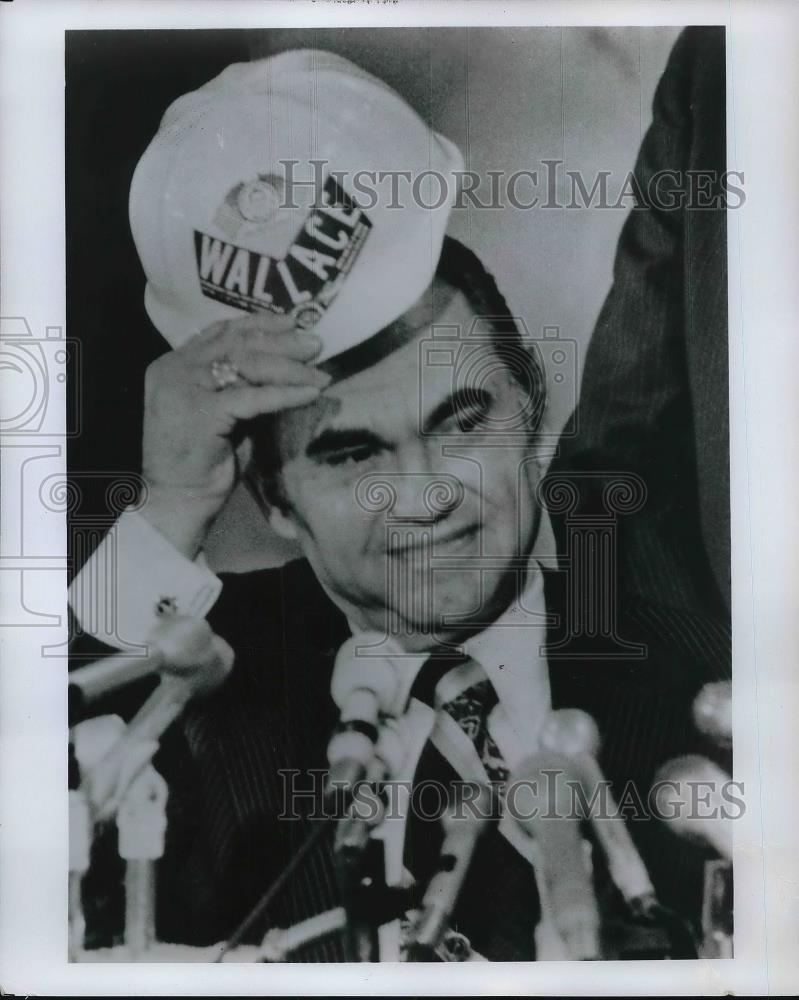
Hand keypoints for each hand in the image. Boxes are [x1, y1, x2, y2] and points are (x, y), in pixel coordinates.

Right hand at [140, 313, 329, 557]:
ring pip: (247, 364)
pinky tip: (311, 393)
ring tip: (319, 371)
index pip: (221, 332)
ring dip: (289, 367)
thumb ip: (241, 386)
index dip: (260, 323)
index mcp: (174, 364)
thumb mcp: (222, 412)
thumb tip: (286, 364)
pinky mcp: (201, 411)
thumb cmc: (203, 462)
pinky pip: (253, 396)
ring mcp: (184, 387)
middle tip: (315, 344)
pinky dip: (286, 394)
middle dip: (281, 341)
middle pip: (237, 343)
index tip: (293, 322)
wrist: (178, 500)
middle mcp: (174, 369)